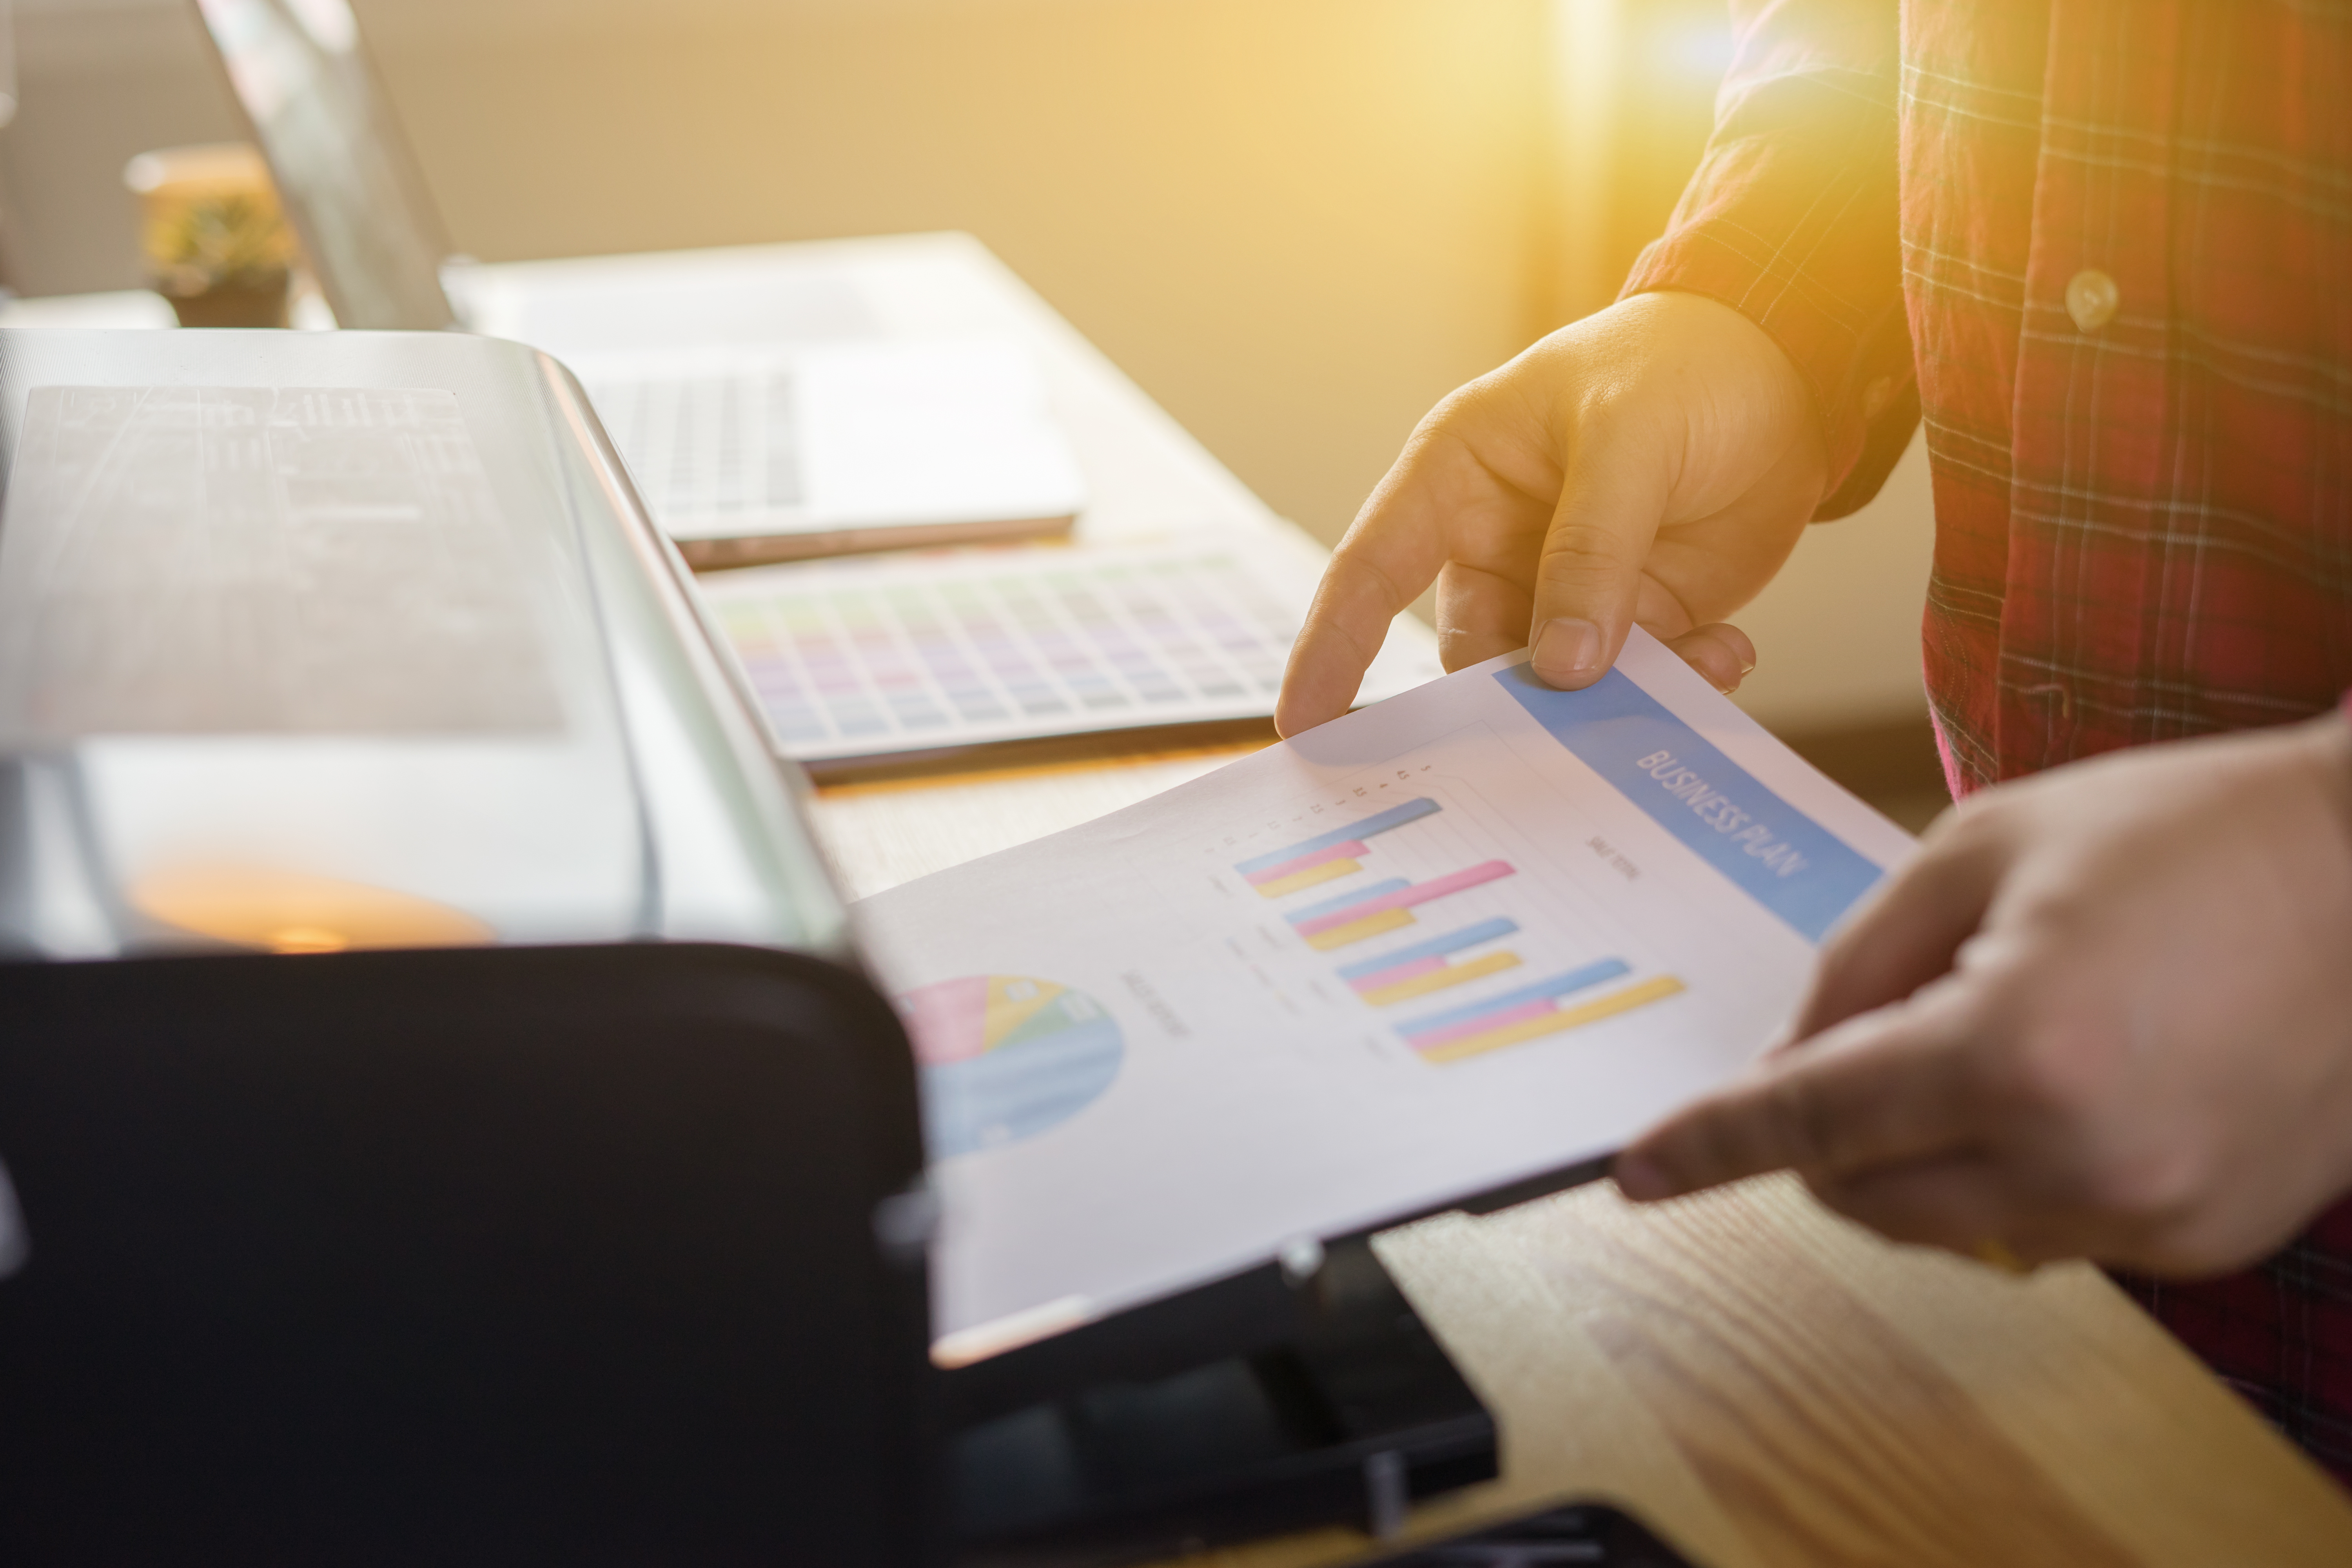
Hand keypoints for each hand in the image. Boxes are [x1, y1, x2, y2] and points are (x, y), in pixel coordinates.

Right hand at [1273, 291, 1825, 735]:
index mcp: (1454, 480)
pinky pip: (1633, 684)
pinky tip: (1724, 653)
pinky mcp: (1632, 620)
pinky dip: (1677, 685)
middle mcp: (1495, 545)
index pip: (1368, 573)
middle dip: (1506, 709)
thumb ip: (1591, 549)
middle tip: (1551, 752)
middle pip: (1468, 657)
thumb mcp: (1629, 436)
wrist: (1787, 367)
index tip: (1300, 725)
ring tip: (1690, 669)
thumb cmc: (1680, 366)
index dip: (1329, 651)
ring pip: (1552, 686)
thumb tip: (1562, 668)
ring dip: (1614, 701)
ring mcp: (1563, 591)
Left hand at [1614, 714, 2351, 1276]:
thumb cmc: (2187, 833)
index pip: (1811, 1123)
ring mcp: (2153, 1212)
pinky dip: (2019, 1168)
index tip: (1638, 1172)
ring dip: (1927, 1150)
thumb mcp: (1981, 847)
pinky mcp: (2203, 1236)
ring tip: (2005, 1030)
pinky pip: (2048, 1226)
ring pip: (1952, 1223)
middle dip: (1828, 1134)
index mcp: (2016, 1051)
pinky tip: (2082, 1073)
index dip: (1711, 1146)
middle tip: (1877, 1035)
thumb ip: (1860, 964)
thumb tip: (1785, 1063)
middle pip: (1866, 1195)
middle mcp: (2084, 1158)